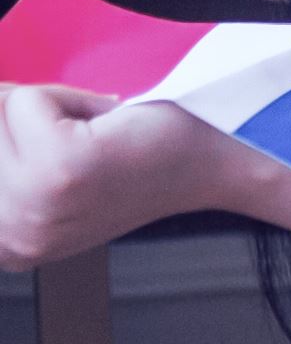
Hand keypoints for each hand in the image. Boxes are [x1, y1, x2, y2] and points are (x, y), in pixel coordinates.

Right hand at [0, 84, 217, 267]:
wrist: (216, 161)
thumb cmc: (146, 158)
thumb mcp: (55, 172)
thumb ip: (8, 155)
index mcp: (7, 246)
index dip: (3, 138)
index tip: (50, 153)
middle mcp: (12, 237)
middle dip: (24, 118)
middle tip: (80, 136)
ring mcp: (32, 206)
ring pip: (0, 111)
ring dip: (49, 107)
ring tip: (93, 134)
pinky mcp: (58, 170)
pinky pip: (27, 101)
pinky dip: (68, 97)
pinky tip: (106, 124)